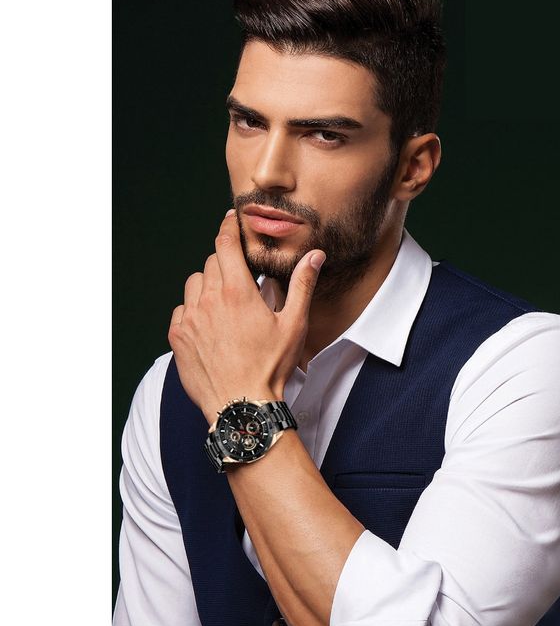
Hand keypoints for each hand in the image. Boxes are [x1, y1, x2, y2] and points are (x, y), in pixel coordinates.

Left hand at [168, 210, 324, 424]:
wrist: (242, 406)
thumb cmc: (271, 367)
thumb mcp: (294, 324)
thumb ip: (302, 285)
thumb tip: (315, 256)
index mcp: (237, 292)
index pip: (225, 243)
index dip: (228, 226)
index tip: (231, 219)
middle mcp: (208, 300)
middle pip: (210, 262)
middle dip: (225, 263)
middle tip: (241, 277)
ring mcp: (189, 319)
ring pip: (193, 284)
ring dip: (208, 285)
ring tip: (225, 302)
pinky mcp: (177, 337)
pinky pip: (181, 310)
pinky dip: (194, 310)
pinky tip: (210, 324)